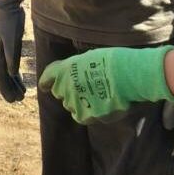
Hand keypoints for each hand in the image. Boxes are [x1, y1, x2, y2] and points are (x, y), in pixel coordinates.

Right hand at [0, 0, 26, 101]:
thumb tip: (12, 73)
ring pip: (8, 72)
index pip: (0, 74)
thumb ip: (12, 55)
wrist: (10, 8)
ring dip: (13, 84)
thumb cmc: (11, 22)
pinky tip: (20, 83)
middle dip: (9, 89)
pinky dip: (16, 75)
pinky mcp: (10, 49)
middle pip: (3, 75)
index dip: (5, 88)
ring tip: (21, 95)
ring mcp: (3, 52)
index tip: (10, 99)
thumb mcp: (12, 38)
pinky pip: (12, 65)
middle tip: (16, 101)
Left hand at [37, 45, 173, 123]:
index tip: (45, 86)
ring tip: (96, 96)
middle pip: (60, 93)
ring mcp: (75, 102)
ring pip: (70, 106)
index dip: (46, 82)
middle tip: (84, 87)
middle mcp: (65, 87)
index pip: (47, 78)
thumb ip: (77, 68)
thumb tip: (77, 75)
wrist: (128, 75)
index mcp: (64, 69)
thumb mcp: (90, 58)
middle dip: (68, 91)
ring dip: (79, 102)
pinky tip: (100, 106)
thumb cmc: (113, 61)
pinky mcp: (86, 115)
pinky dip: (89, 113)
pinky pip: (81, 117)